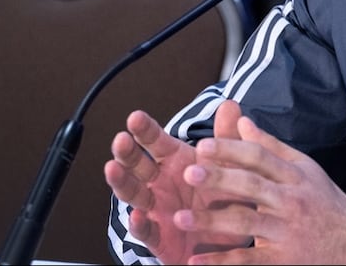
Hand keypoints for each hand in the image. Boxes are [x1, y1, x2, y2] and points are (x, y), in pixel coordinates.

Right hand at [105, 102, 250, 263]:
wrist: (231, 240)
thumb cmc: (224, 199)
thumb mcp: (230, 167)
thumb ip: (226, 138)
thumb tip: (230, 105)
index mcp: (177, 162)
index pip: (157, 142)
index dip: (146, 130)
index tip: (135, 117)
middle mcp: (162, 183)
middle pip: (138, 165)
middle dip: (127, 152)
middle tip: (121, 140)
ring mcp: (158, 210)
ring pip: (134, 194)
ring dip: (122, 182)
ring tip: (113, 169)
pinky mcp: (160, 237)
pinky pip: (146, 231)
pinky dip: (139, 224)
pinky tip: (136, 216)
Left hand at [175, 101, 345, 264]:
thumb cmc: (325, 201)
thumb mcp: (304, 168)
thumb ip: (271, 146)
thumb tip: (241, 121)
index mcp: (294, 175)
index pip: (260, 157)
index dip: (231, 150)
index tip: (203, 145)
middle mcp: (291, 201)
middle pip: (252, 186)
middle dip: (219, 178)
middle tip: (188, 172)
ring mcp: (287, 232)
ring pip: (246, 223)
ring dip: (212, 220)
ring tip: (181, 217)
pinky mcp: (284, 260)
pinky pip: (249, 261)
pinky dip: (221, 261)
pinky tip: (195, 260)